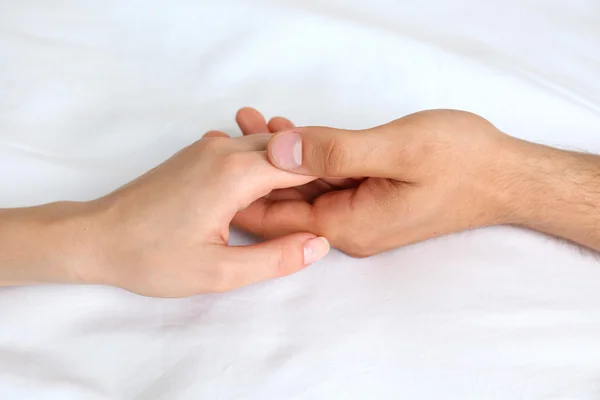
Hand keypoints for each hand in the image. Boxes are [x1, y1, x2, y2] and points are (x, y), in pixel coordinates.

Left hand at [74, 133, 329, 296]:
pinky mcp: (197, 152)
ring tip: (305, 200)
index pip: (302, 162)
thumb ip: (275, 258)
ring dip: (289, 169)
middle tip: (334, 199)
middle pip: (287, 150)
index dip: (331, 175)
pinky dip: (266, 166)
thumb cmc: (152, 257)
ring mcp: (209, 146)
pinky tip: (268, 193)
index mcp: (236, 173)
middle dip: (313, 171)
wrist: (95, 236)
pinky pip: (245, 150)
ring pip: (266, 147)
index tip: (351, 193)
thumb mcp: (218, 271)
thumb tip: (320, 243)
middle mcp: (225, 149)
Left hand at [233, 109, 525, 256]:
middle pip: (286, 201)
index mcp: (347, 223)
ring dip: (279, 155)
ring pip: (304, 187)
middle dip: (256, 165)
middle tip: (230, 125)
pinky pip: (326, 179)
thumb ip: (336, 152)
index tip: (217, 153)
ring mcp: (358, 213)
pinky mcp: (369, 198)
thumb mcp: (398, 151)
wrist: (505, 177)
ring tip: (250, 119)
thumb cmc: (461, 163)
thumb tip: (279, 150)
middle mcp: (347, 225)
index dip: (244, 185)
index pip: (277, 214)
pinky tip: (290, 131)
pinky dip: (307, 156)